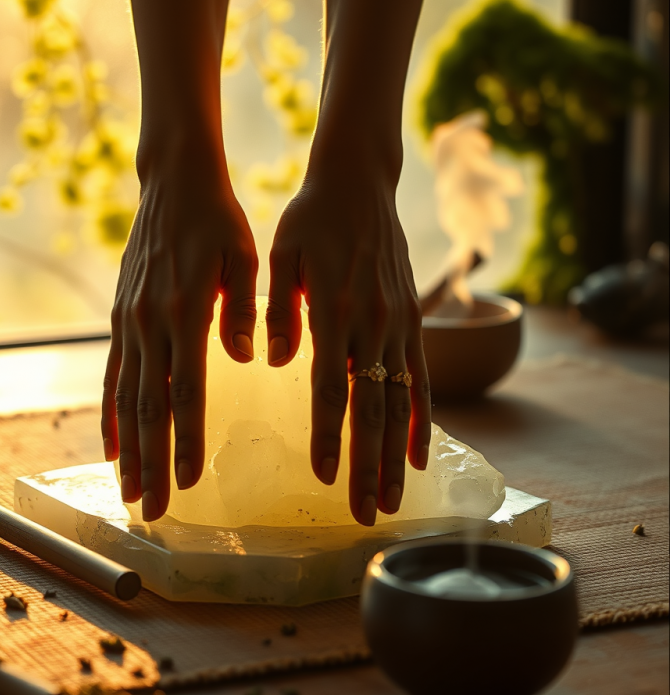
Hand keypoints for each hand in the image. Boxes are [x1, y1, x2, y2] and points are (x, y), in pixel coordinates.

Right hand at [102, 166, 257, 520]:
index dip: (184, 439)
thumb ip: (245, 310)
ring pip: (124, 398)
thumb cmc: (218, 221)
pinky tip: (111, 446)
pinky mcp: (121, 318)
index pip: (185, 390)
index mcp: (186, 311)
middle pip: (148, 406)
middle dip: (150, 462)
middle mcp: (150, 322)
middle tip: (151, 509)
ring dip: (127, 449)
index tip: (187, 481)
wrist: (174, 183)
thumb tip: (248, 357)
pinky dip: (109, 415)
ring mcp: (129, 322)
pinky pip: (112, 375)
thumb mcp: (242, 258)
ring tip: (128, 491)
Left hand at [266, 170, 430, 525]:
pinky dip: (422, 420)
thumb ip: (278, 309)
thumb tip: (270, 361)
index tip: (324, 475)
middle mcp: (372, 323)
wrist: (360, 183)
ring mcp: (398, 324)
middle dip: (368, 464)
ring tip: (393, 499)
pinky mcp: (412, 320)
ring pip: (402, 402)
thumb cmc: (313, 218)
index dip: (330, 434)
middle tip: (364, 512)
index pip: (332, 386)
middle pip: (373, 408)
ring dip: (397, 455)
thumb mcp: (284, 255)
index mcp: (334, 309)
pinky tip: (421, 455)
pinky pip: (422, 379)